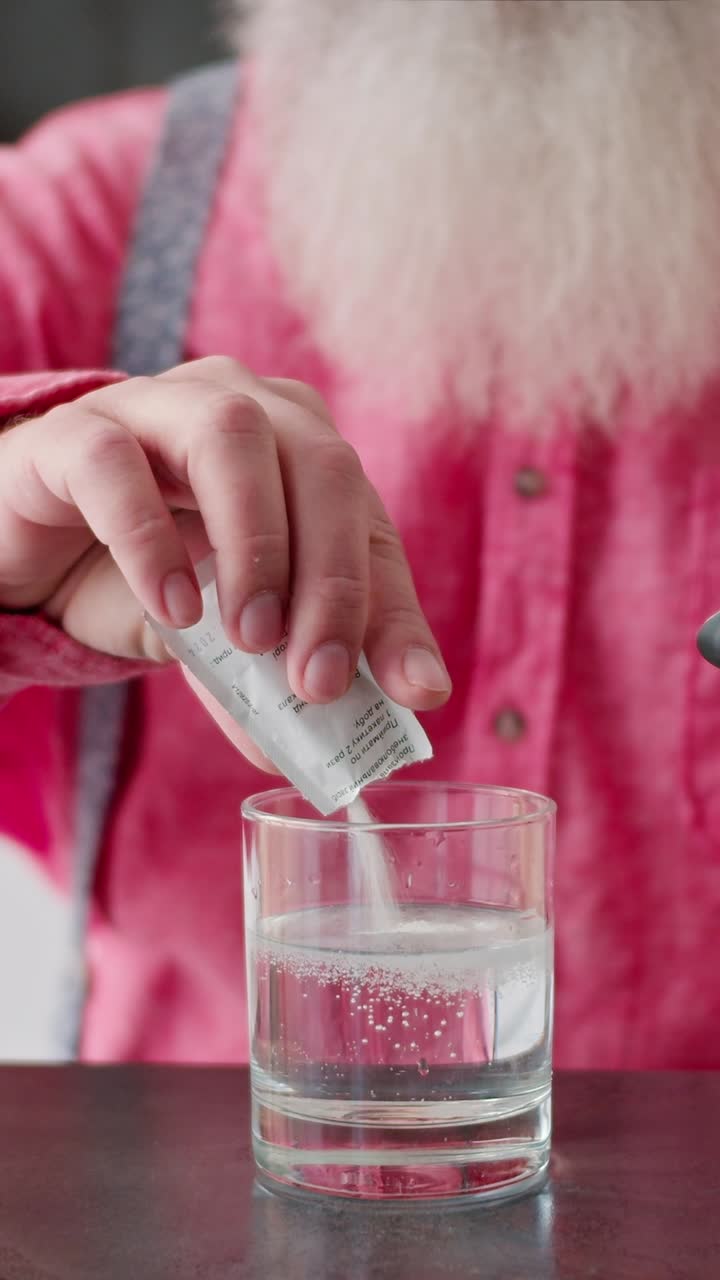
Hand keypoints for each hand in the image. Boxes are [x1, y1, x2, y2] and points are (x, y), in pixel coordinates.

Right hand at [0, 358, 450, 726]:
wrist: (36, 553)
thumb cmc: (148, 579)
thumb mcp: (227, 635)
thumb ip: (275, 674)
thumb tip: (320, 755)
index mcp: (300, 452)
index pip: (367, 521)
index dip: (391, 606)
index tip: (411, 689)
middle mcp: (243, 409)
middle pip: (319, 465)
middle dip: (331, 579)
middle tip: (317, 679)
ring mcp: (158, 407)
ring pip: (231, 435)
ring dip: (255, 543)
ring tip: (251, 640)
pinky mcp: (76, 431)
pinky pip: (116, 463)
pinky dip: (149, 537)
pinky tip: (172, 608)